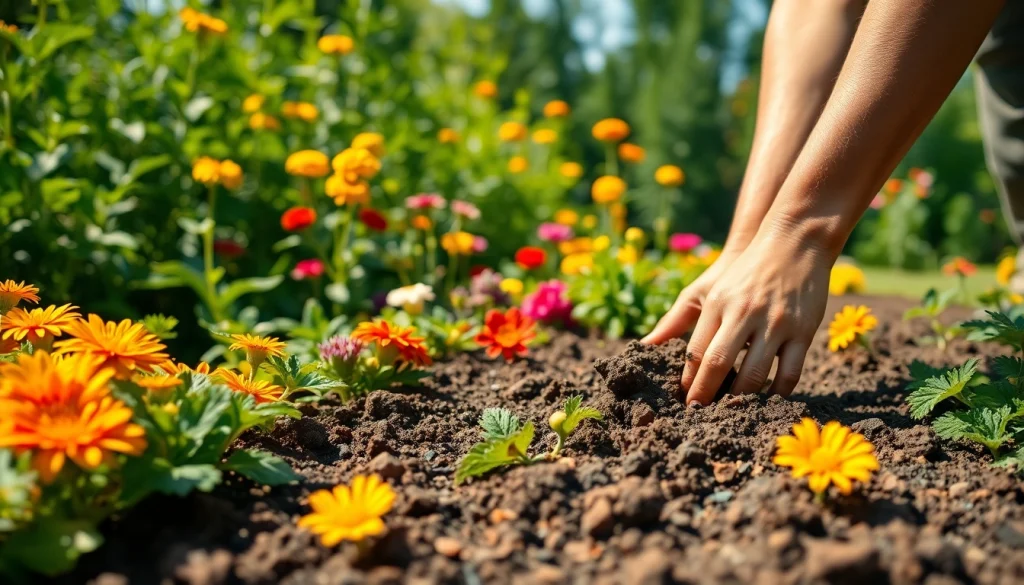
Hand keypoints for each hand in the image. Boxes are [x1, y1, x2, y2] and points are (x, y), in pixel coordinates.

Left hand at [645, 228, 831, 404]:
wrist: (793, 243)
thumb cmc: (742, 272)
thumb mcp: (706, 290)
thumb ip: (676, 320)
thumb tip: (645, 345)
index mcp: (717, 304)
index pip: (695, 351)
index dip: (687, 381)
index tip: (683, 400)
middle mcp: (744, 313)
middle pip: (718, 364)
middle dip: (705, 395)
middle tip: (698, 416)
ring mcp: (776, 323)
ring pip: (754, 375)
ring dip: (740, 399)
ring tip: (730, 413)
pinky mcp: (803, 330)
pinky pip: (790, 372)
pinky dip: (778, 392)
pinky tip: (768, 400)